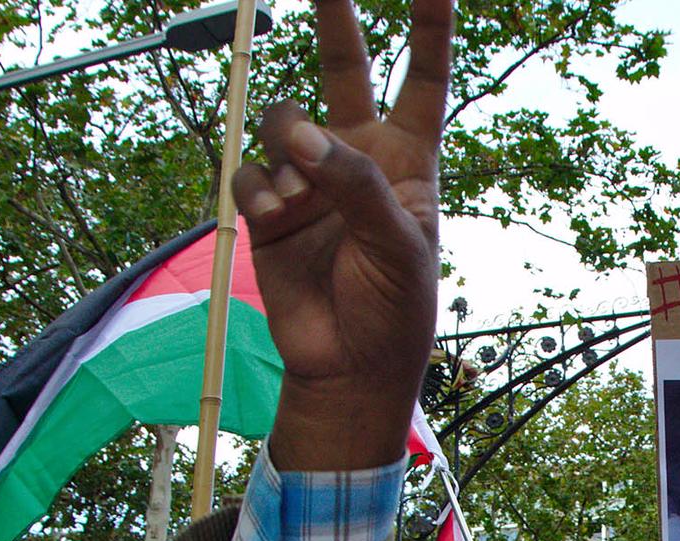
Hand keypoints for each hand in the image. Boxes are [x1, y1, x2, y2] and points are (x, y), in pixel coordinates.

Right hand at [241, 0, 453, 472]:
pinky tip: (274, 216)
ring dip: (289, 147)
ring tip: (299, 198)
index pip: (424, 80)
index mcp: (409, 160)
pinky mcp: (267, 208)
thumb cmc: (394, 309)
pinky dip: (258, 190)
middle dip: (335, 15)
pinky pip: (250, 171)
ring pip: (285, 121)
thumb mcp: (398, 244)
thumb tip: (304, 138)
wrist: (348, 367)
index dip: (430, 30)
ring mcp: (310, 179)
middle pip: (345, 68)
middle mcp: (357, 157)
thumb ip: (357, 184)